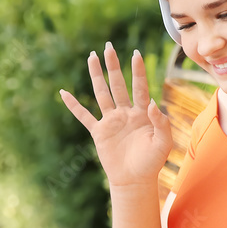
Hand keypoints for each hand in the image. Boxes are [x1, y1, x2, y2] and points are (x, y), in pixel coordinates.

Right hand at [60, 43, 173, 186]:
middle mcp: (125, 113)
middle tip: (108, 46)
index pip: (139, 87)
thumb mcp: (163, 143)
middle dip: (113, 66)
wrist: (134, 180)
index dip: (138, 71)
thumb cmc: (152, 163)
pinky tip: (64, 93)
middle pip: (118, 84)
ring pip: (102, 93)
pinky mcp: (99, 132)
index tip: (136, 53)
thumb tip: (152, 103)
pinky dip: (73, 105)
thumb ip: (161, 123)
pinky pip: (84, 116)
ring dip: (96, 76)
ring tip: (91, 57)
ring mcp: (111, 121)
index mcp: (142, 113)